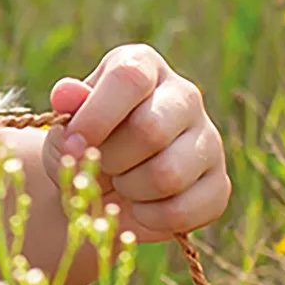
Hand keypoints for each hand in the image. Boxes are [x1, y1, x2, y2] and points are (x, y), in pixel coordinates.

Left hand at [42, 44, 230, 240]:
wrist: (102, 191)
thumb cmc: (83, 146)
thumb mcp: (65, 126)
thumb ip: (67, 110)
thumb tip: (67, 93)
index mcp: (143, 66)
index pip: (129, 78)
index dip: (96, 115)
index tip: (73, 142)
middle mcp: (184, 95)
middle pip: (151, 129)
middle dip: (110, 159)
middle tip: (98, 166)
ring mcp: (209, 139)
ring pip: (169, 174)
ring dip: (129, 190)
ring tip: (119, 184)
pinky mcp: (219, 184)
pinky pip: (184, 209)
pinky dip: (149, 218)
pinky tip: (139, 208)